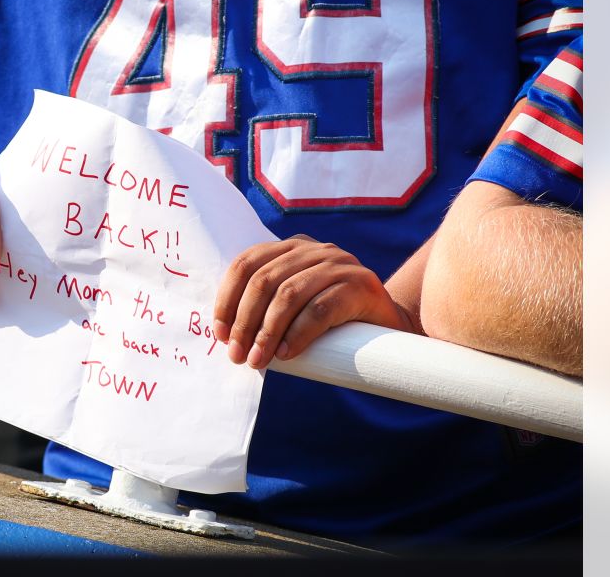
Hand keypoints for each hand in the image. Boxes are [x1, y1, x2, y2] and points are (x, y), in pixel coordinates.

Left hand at [213, 235, 413, 368]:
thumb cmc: (333, 321)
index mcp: (292, 248)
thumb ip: (268, 306)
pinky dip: (298, 334)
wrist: (390, 327)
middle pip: (264, 280)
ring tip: (258, 360)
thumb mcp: (297, 305)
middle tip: (237, 355)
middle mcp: (314, 249)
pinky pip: (320, 309)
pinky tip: (286, 354)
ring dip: (266, 332)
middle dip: (244, 321)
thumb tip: (225, 335)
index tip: (220, 333)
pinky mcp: (361, 285)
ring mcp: (340, 264)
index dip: (227, 298)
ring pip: (289, 294)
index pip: (247, 264)